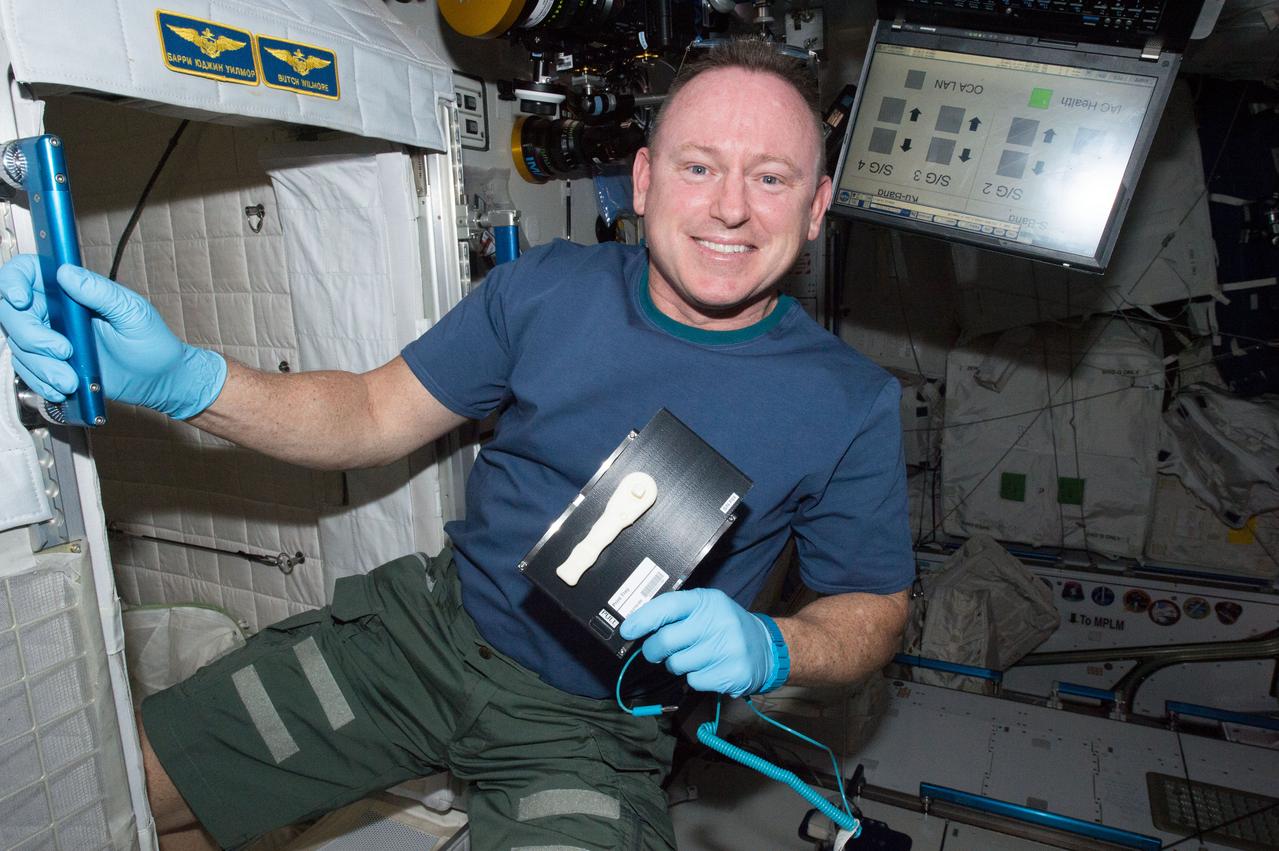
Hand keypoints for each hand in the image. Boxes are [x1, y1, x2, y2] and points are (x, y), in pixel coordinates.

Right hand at [0, 258, 225, 418]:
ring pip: (19, 346)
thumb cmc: (152, 341)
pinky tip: (64, 386)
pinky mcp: (52, 365)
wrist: (160, 380)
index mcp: (72, 291)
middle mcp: (56, 312)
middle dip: (31, 335)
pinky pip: (29, 372)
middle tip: (63, 351)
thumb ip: (100, 292)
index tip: (22, 300)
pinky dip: (42, 382)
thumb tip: (66, 272)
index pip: (27, 273)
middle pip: (13, 314)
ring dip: (41, 366)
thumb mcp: (132, 312)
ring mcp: (51, 339)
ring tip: (71, 379)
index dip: (13, 282)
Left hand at [619, 588, 781, 697]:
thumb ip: (676, 614)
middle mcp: (718, 621)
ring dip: (677, 665)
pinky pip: (694, 681)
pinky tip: (709, 669)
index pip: (669, 606)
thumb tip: (637, 626)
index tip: (627, 630)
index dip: (644, 619)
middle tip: (655, 652)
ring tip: (693, 657)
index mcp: (707, 601)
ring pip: (677, 664)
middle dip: (653, 650)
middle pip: (666, 640)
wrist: (766, 648)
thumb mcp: (706, 609)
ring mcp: (727, 648)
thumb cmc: (725, 626)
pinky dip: (695, 678)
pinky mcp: (732, 673)